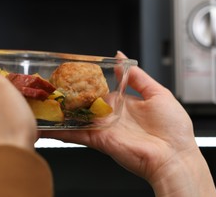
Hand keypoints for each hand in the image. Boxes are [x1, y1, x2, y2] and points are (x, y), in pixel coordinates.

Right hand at [42, 52, 215, 195]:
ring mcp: (104, 127)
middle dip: (71, 95)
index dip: (89, 81)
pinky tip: (45, 127)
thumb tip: (121, 58)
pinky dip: (60, 132)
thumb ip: (137, 76)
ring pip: (77, 118)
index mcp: (125, 102)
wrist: (173, 156)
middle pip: (86, 102)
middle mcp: (112, 115)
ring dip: (61, 112)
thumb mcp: (158, 92)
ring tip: (42, 103)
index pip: (102, 89)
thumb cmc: (173, 128)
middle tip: (53, 85)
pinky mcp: (99, 139)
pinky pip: (77, 135)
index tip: (75, 72)